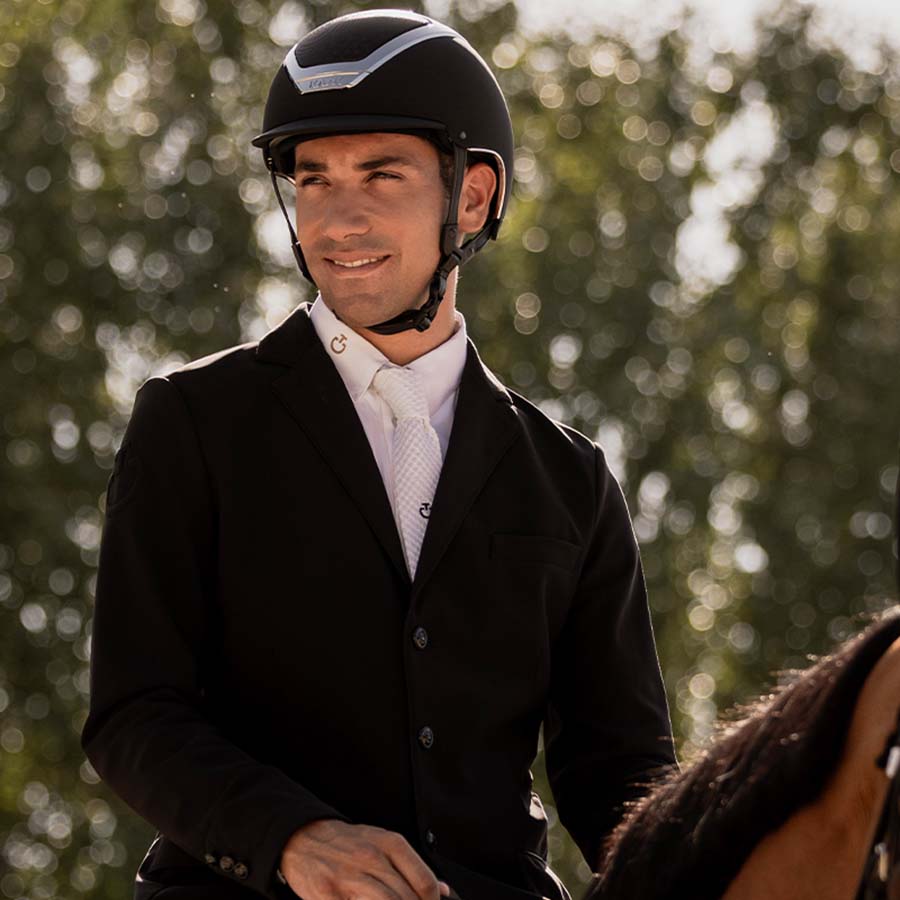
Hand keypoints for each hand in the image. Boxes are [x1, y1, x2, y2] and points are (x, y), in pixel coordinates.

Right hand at [280, 818, 452, 898]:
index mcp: (389, 844)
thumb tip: (444, 890)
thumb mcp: (382, 843)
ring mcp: (349, 877)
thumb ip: (412, 866)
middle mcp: (372, 858)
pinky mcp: (328, 893)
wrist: (305, 838)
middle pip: (407, 898)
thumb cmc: (348, 843)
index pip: (424, 880)